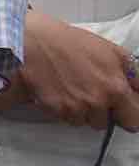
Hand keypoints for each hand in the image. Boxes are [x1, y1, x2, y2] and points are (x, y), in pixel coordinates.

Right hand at [15, 10, 138, 127]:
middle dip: (102, 112)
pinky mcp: (55, 109)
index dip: (127, 114)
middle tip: (92, 95)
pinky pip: (65, 119)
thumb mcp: (113, 52)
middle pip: (105, 124)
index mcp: (116, 88)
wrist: (35, 42)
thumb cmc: (72, 43)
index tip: (121, 109)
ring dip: (81, 112)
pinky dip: (63, 109)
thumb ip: (133, 75)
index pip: (134, 120)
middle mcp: (97, 102)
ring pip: (84, 122)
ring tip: (73, 91)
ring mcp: (75, 107)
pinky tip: (60, 92)